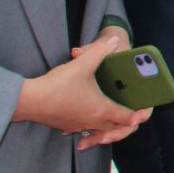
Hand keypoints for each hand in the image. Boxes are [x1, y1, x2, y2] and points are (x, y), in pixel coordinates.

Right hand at [13, 33, 148, 150]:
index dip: (139, 115)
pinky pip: (83, 130)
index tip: (144, 110)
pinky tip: (84, 119)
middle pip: (116, 129)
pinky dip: (89, 128)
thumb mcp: (81, 64)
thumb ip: (100, 51)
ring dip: (107, 129)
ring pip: (98, 131)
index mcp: (102, 109)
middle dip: (125, 125)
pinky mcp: (65, 126)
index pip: (128, 119)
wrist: (29, 101)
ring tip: (111, 123)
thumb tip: (114, 41)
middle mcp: (93, 121)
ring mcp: (78, 126)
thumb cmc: (57, 85)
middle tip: (131, 116)